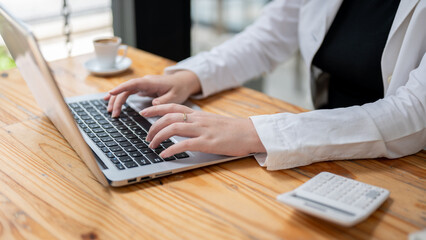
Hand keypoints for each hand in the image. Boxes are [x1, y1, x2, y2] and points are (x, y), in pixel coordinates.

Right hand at [104, 70, 200, 116]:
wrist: (183, 82)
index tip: (111, 93)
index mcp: (151, 82)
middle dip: (117, 100)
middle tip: (113, 114)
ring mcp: (143, 85)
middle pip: (126, 89)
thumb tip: (153, 103)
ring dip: (116, 100)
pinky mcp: (142, 88)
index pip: (133, 83)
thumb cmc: (179, 88)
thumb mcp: (175, 96)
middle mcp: (144, 82)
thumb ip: (164, 100)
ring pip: (125, 91)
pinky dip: (120, 97)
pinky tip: (112, 103)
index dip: (122, 88)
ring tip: (110, 112)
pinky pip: (128, 92)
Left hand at [141, 104, 265, 157]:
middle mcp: (198, 120)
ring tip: (151, 145)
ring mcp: (202, 130)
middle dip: (153, 126)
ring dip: (158, 136)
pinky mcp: (207, 143)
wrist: (251, 133)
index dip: (156, 108)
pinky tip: (164, 154)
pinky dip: (171, 149)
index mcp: (199, 114)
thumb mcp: (212, 122)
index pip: (173, 106)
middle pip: (169, 117)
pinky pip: (184, 144)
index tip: (144, 112)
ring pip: (173, 128)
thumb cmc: (233, 130)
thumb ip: (198, 123)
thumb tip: (184, 127)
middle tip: (146, 136)